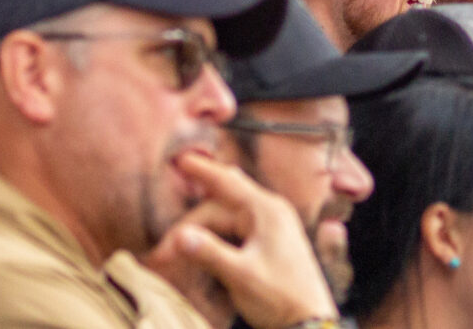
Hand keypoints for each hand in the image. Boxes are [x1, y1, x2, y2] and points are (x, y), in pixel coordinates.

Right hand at [147, 153, 337, 328]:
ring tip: (171, 258)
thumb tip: (180, 236)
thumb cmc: (282, 298)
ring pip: (223, 223)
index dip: (202, 170)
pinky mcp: (266, 245)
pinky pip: (232, 235)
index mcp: (266, 211)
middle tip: (162, 255)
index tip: (180, 159)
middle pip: (218, 209)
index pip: (227, 182)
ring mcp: (268, 229)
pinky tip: (197, 254)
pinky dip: (212, 243)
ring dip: (198, 238)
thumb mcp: (242, 276)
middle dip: (188, 228)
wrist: (310, 322)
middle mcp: (268, 213)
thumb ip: (209, 254)